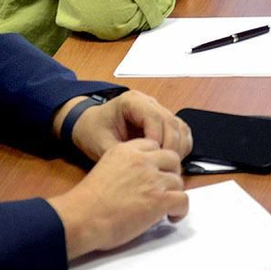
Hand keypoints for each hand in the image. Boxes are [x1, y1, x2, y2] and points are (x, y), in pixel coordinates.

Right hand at [48, 139, 187, 258]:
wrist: (80, 218)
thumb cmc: (86, 202)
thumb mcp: (105, 168)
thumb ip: (125, 166)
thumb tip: (139, 180)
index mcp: (126, 150)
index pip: (154, 146)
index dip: (157, 161)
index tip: (154, 174)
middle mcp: (143, 160)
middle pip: (172, 159)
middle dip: (170, 173)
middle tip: (163, 189)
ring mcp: (153, 179)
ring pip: (179, 181)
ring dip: (174, 193)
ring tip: (165, 206)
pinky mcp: (160, 199)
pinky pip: (183, 200)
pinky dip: (180, 210)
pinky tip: (171, 217)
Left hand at [68, 90, 192, 161]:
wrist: (89, 125)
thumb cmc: (93, 132)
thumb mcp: (101, 145)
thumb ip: (122, 155)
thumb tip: (142, 168)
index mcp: (131, 102)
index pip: (154, 116)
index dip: (157, 137)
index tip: (153, 157)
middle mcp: (148, 102)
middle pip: (171, 120)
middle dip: (171, 145)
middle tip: (166, 167)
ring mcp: (157, 110)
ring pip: (179, 125)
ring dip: (178, 146)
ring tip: (170, 166)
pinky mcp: (163, 121)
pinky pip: (180, 131)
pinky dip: (181, 145)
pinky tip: (173, 161)